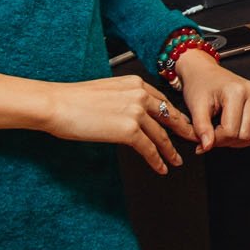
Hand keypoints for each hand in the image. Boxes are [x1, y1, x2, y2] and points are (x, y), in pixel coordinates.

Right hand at [39, 76, 196, 174]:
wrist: (56, 104)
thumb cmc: (72, 100)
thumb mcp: (106, 91)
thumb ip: (123, 99)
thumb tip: (129, 114)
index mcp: (134, 83)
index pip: (162, 100)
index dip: (174, 115)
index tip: (180, 123)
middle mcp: (139, 95)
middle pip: (168, 116)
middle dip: (182, 131)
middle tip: (192, 140)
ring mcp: (136, 112)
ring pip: (162, 135)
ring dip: (171, 150)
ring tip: (176, 160)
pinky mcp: (128, 130)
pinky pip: (149, 148)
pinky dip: (157, 160)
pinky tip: (161, 167)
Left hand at [177, 52, 249, 150]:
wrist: (204, 72)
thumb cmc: (200, 85)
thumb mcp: (195, 106)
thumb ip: (201, 128)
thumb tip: (207, 147)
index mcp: (237, 92)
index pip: (231, 131)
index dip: (216, 140)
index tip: (205, 137)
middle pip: (245, 136)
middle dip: (226, 141)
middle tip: (212, 135)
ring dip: (237, 141)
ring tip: (222, 132)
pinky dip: (244, 136)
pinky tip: (231, 128)